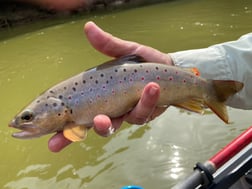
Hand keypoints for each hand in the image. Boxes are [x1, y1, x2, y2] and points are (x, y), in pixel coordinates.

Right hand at [48, 21, 172, 151]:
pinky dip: (147, 100)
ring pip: (119, 123)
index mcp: (99, 96)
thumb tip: (88, 26)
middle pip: (94, 127)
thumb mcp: (125, 51)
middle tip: (89, 126)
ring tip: (135, 93)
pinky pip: (142, 113)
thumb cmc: (142, 63)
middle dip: (86, 132)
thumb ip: (108, 45)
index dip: (65, 131)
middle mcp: (110, 109)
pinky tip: (152, 86)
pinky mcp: (144, 114)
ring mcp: (126, 114)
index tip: (53, 141)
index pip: (77, 116)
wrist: (168, 69)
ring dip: (122, 113)